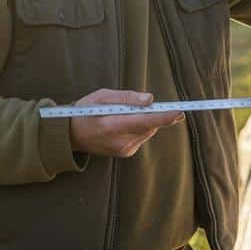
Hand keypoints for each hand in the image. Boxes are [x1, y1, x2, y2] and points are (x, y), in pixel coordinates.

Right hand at [67, 89, 184, 157]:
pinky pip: (142, 136)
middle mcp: (119, 142)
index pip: (144, 122)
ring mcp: (123, 150)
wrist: (71, 135)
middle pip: (149, 126)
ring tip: (125, 114)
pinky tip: (124, 124)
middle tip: (143, 104)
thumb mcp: (102, 96)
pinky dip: (140, 127)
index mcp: (111, 126)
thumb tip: (150, 99)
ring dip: (145, 120)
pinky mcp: (126, 153)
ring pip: (147, 131)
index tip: (179, 112)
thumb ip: (127, 97)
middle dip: (153, 113)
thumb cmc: (85, 111)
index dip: (163, 117)